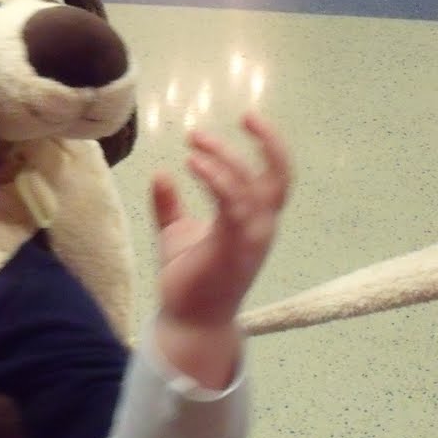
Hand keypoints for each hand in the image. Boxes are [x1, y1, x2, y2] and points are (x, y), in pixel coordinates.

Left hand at [151, 113, 290, 382]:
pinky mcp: (233, 249)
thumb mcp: (176, 233)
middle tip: (224, 124)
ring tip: (195, 143)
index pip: (276, 176)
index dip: (270, 145)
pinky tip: (194, 165)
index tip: (248, 117)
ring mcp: (251, 240)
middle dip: (263, 143)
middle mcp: (261, 228)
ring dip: (225, 160)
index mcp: (254, 221)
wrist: (187, 320)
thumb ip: (170, 204)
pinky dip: (217, 181)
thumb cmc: (188, 279)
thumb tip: (161, 173)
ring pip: (251, 187)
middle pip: (275, 176)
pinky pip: (233, 206)